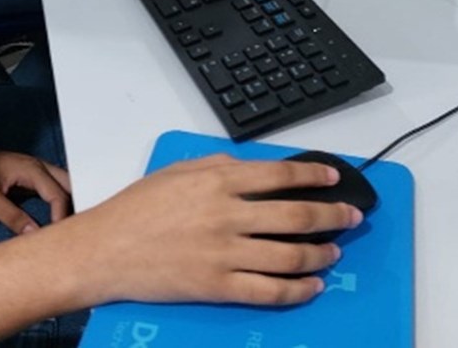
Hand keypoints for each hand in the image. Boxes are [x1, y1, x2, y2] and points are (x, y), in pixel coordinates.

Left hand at [0, 143, 72, 234]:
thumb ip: (11, 216)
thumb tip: (33, 234)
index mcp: (31, 169)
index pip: (58, 195)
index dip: (62, 217)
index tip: (57, 240)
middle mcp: (40, 167)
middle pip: (70, 186)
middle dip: (75, 208)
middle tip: (70, 234)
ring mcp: (38, 170)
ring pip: (65, 186)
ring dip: (70, 204)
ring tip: (68, 229)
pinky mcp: (33, 177)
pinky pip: (55, 188)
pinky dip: (61, 202)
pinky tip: (58, 218)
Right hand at [68, 154, 360, 306]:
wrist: (106, 249)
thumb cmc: (138, 207)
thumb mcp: (179, 170)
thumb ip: (219, 167)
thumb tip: (254, 169)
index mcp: (219, 181)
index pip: (279, 175)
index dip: (313, 176)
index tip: (333, 177)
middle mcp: (227, 215)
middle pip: (294, 215)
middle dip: (331, 215)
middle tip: (351, 216)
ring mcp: (225, 253)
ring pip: (288, 255)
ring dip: (319, 253)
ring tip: (334, 251)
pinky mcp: (218, 286)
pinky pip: (268, 291)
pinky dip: (297, 290)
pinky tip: (313, 286)